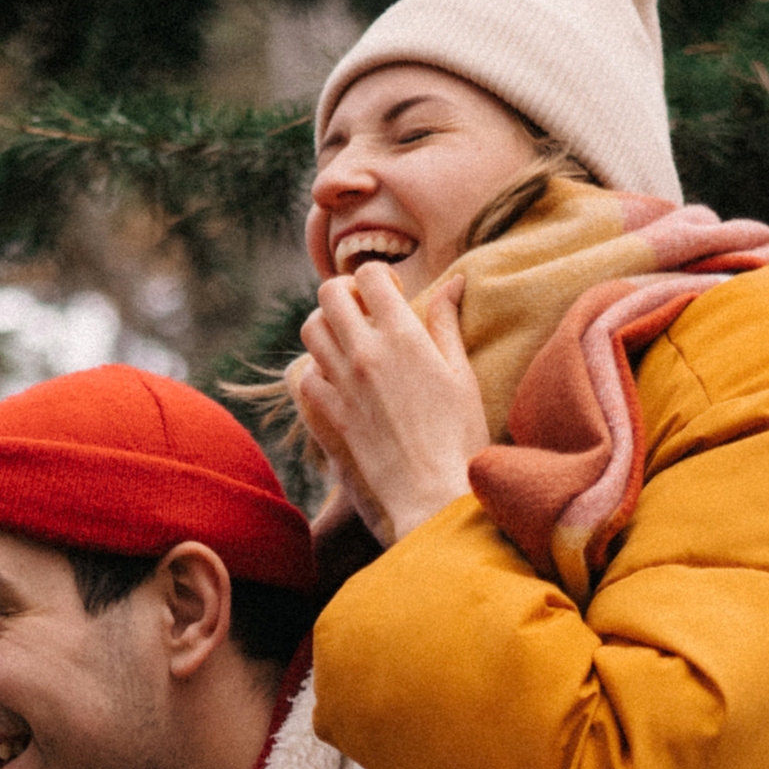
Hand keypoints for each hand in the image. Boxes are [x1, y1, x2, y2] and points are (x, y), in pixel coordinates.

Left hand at [292, 267, 486, 539]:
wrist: (433, 493)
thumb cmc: (460, 436)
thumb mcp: (462, 374)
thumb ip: (447, 323)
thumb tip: (453, 282)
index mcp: (402, 335)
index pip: (370, 275)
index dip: (378, 275)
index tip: (391, 292)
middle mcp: (365, 352)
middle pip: (329, 294)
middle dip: (344, 292)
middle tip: (362, 309)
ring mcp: (343, 384)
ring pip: (310, 330)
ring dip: (325, 326)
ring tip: (346, 340)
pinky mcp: (332, 415)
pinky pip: (306, 377)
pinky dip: (316, 370)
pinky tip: (337, 379)